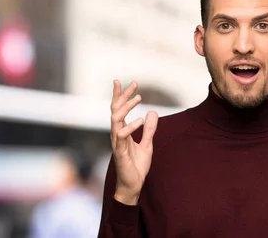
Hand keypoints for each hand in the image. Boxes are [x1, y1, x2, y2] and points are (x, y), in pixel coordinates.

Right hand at [110, 80, 157, 204]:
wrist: (134, 184)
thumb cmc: (137, 165)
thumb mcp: (147, 144)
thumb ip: (149, 129)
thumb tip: (152, 112)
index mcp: (122, 131)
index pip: (118, 110)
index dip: (119, 95)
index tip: (123, 82)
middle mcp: (117, 134)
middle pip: (115, 110)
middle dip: (122, 96)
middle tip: (134, 84)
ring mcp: (117, 142)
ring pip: (115, 120)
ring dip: (126, 107)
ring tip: (138, 98)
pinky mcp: (119, 152)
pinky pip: (121, 136)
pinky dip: (130, 127)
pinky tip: (140, 120)